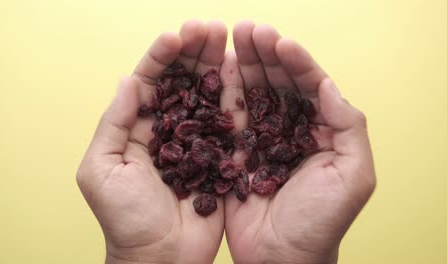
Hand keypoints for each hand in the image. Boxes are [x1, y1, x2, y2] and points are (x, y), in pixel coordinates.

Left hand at [77, 20, 227, 263]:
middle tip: (208, 26)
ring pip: (206, 94)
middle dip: (193, 52)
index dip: (162, 56)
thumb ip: (115, 123)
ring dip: (214, 65)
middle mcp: (169, 129)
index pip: (149, 81)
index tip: (177, 36)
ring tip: (225, 38)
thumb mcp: (103, 169)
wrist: (160, 258)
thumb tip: (128, 80)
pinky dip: (234, 95)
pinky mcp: (220, 156)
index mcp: (137, 128)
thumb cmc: (125, 219)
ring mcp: (197, 141)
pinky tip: (241, 72)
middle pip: (181, 81)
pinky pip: (228, 121)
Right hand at [223, 21, 375, 263]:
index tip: (280, 41)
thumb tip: (328, 84)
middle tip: (249, 28)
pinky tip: (219, 68)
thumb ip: (348, 126)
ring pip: (252, 92)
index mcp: (321, 131)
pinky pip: (229, 115)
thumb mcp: (352, 174)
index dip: (296, 61)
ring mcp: (259, 138)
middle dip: (265, 53)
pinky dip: (224, 91)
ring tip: (232, 37)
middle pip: (277, 82)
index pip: (309, 85)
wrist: (282, 257)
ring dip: (243, 63)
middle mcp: (290, 129)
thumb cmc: (322, 222)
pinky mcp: (234, 151)